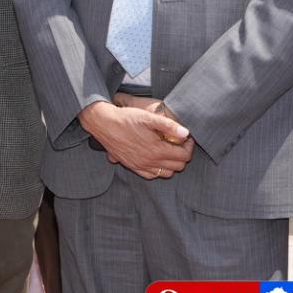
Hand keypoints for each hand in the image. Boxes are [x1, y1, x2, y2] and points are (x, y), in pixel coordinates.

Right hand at [80, 101, 194, 179]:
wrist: (103, 123)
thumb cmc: (126, 119)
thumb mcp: (148, 117)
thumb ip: (169, 126)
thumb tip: (185, 133)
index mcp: (157, 150)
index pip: (184, 156)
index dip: (189, 147)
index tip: (186, 138)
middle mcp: (149, 161)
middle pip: (178, 166)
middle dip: (182, 155)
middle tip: (178, 143)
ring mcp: (140, 165)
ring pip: (166, 173)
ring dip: (171, 163)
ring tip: (168, 150)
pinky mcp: (131, 166)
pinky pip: (150, 175)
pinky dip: (157, 170)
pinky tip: (155, 158)